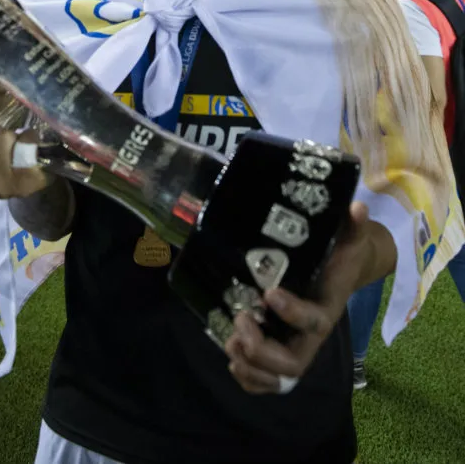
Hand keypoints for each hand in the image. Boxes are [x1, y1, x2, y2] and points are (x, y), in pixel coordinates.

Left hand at [225, 201, 369, 394]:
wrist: (343, 272)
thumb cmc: (343, 254)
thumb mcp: (351, 238)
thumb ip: (353, 225)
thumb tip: (358, 207)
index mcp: (327, 309)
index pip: (314, 322)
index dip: (292, 313)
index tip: (269, 292)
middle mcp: (312, 336)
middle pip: (293, 364)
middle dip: (262, 349)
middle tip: (240, 318)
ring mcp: (297, 347)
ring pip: (277, 377)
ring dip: (250, 366)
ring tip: (230, 339)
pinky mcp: (282, 351)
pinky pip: (266, 380)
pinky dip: (247, 377)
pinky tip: (232, 355)